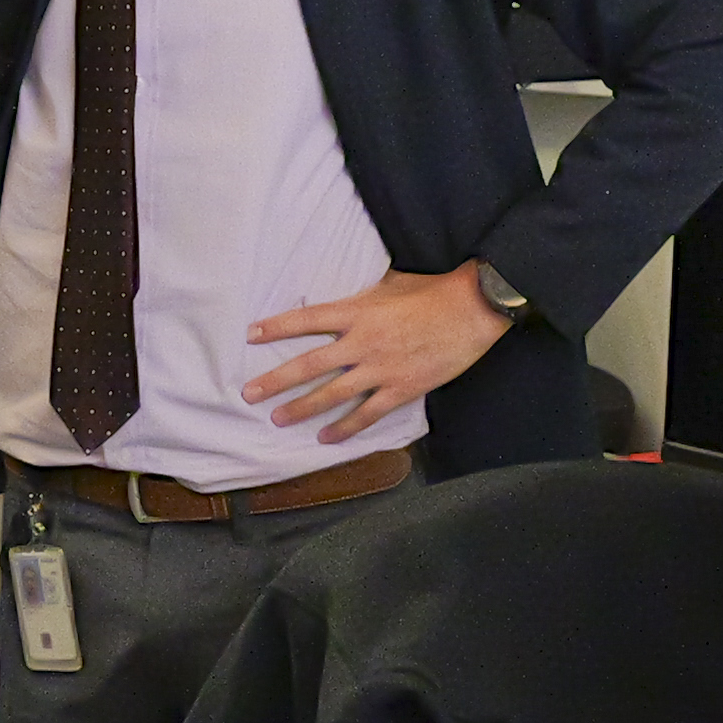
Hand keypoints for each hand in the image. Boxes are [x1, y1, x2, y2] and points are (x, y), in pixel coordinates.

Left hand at [243, 265, 512, 439]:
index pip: (307, 320)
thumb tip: (340, 301)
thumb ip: (362, 297)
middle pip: (309, 364)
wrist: (472, 309)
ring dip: (301, 407)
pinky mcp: (401, 389)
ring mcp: (381, 369)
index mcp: (358, 311)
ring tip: (278, 418)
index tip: (251, 335)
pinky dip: (345, 428)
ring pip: (332, 394)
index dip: (277, 327)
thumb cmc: (433, 292)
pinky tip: (326, 437)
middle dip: (276, 379)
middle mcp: (362, 342)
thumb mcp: (390, 285)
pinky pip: (367, 414)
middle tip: (249, 392)